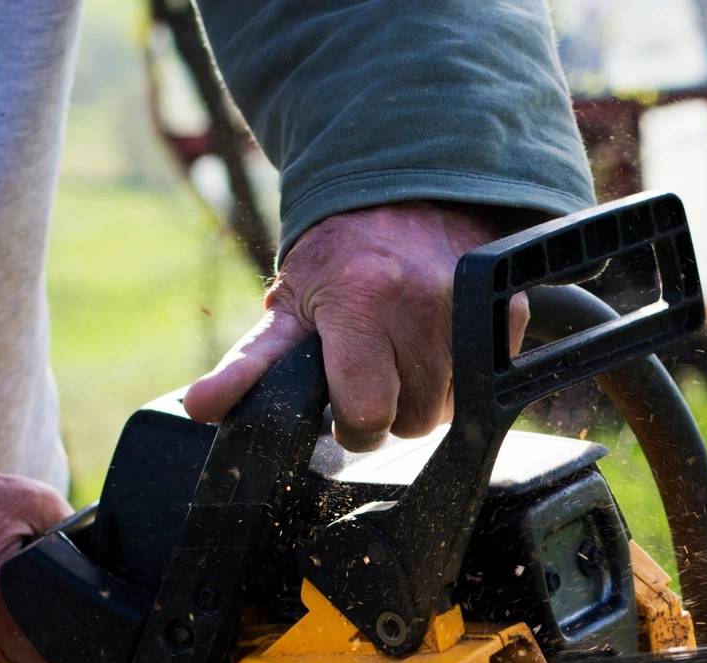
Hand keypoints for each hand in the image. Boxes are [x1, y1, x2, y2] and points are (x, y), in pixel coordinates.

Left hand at [182, 200, 525, 450]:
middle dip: (390, 411)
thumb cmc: (342, 259)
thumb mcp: (289, 307)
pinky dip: (462, 375)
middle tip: (373, 373)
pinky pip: (485, 381)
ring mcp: (470, 311)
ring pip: (450, 411)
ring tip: (404, 357)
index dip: (352, 422)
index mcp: (361, 305)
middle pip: (412, 421)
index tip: (345, 404)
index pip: (366, 415)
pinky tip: (439, 344)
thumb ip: (247, 366)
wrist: (407, 194)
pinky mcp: (507, 312)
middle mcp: (422, 306)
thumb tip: (199, 408)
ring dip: (425, 398)